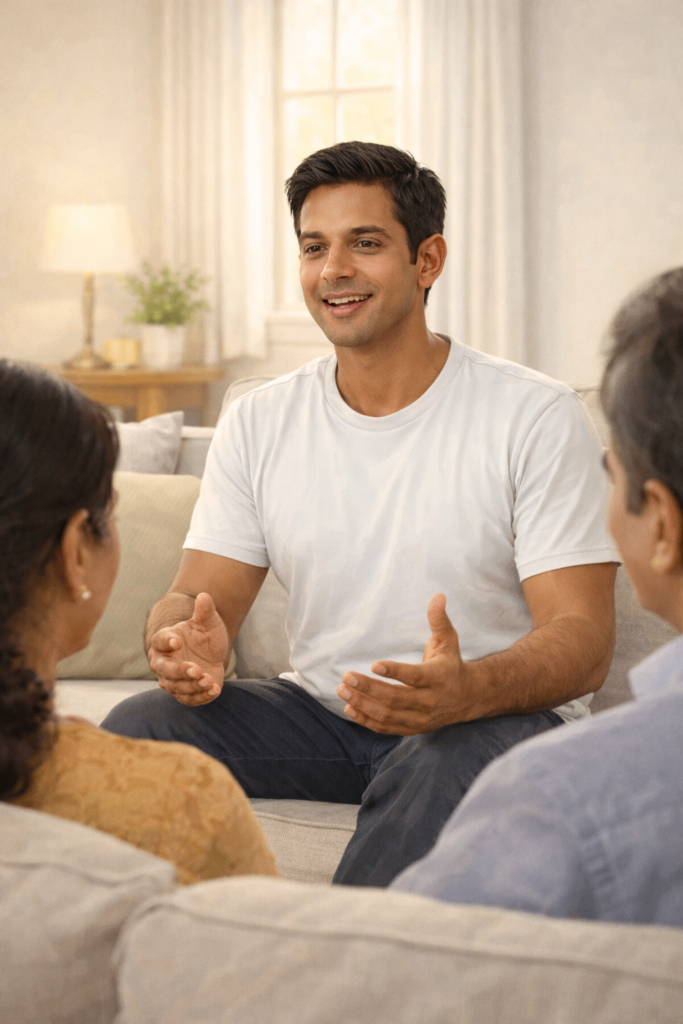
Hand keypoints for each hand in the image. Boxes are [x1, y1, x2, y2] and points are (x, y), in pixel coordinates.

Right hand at [148, 592, 229, 706]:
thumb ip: (204, 611)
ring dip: (193, 686)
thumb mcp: (208, 622)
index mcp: (165, 641)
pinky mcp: (186, 694)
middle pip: (164, 670)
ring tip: (209, 680)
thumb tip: (204, 596)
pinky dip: (202, 697)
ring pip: (176, 687)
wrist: (211, 653)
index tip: (177, 641)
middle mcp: (164, 663)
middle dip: (180, 671)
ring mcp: (173, 680)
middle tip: (197, 669)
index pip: (159, 641)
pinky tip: (215, 689)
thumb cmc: (204, 635)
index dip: (166, 642)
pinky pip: (190, 699)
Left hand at [336, 594, 477, 734]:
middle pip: (396, 698)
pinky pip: (386, 728)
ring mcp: (421, 718)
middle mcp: (430, 701)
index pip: (415, 677)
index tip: (373, 664)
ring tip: (343, 690)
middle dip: (369, 688)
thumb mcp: (449, 640)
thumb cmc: (451, 664)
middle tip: (346, 677)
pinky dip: (367, 721)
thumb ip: (439, 620)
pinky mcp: (412, 729)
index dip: (394, 672)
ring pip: (388, 715)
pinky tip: (349, 707)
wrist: (467, 698)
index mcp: (439, 677)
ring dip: (363, 704)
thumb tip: (438, 596)